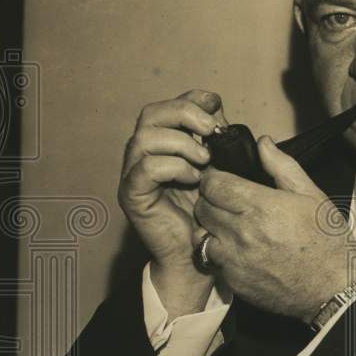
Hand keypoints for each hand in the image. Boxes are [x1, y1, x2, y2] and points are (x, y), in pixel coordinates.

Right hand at [118, 89, 227, 315]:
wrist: (195, 256)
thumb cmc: (208, 216)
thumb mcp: (220, 173)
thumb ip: (219, 145)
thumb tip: (223, 120)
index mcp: (165, 144)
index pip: (169, 106)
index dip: (191, 99)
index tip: (217, 104)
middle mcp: (145, 154)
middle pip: (152, 113)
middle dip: (184, 113)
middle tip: (211, 130)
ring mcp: (135, 174)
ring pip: (144, 137)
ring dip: (179, 142)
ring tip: (204, 160)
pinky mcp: (132, 195)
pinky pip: (144, 169)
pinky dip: (172, 167)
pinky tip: (193, 178)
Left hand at [193, 136, 355, 322]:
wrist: (334, 289)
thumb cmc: (327, 241)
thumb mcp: (311, 195)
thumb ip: (281, 166)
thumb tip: (262, 143)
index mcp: (261, 206)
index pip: (213, 184)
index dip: (213, 178)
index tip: (221, 179)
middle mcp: (243, 233)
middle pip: (202, 207)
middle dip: (210, 200)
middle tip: (226, 201)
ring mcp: (235, 260)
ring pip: (200, 234)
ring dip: (210, 227)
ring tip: (229, 226)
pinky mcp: (234, 281)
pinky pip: (212, 260)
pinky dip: (219, 252)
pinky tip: (239, 250)